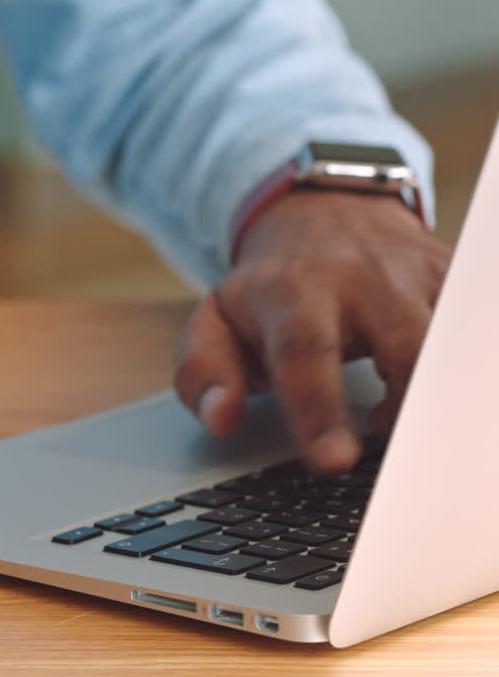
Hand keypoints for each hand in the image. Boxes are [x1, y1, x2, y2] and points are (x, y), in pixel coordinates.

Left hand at [173, 188, 449, 472]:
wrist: (327, 213)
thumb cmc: (272, 288)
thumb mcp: (216, 320)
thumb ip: (204, 372)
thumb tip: (221, 417)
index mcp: (296, 291)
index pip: (307, 350)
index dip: (319, 409)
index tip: (332, 461)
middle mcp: (366, 279)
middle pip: (406, 343)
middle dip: (409, 406)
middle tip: (397, 463)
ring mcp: (421, 277)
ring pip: (453, 341)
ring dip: (439, 398)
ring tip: (402, 430)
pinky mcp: (459, 281)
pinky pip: (475, 337)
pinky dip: (465, 378)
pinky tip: (438, 404)